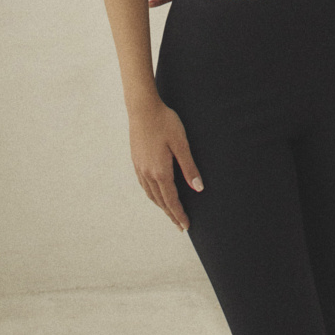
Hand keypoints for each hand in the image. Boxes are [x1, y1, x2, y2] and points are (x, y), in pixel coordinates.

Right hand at [128, 96, 203, 231]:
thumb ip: (189, 167)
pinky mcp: (136, 161)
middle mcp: (148, 173)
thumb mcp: (181, 143)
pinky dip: (152, 195)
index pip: (171, 200)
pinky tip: (155, 193)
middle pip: (160, 201)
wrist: (142, 108)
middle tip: (179, 226)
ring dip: (161, 206)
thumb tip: (198, 188)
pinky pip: (144, 185)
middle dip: (171, 214)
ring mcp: (140, 167)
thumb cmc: (164, 122)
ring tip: (169, 213)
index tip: (185, 226)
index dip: (179, 214)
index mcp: (160, 171)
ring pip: (151, 194)